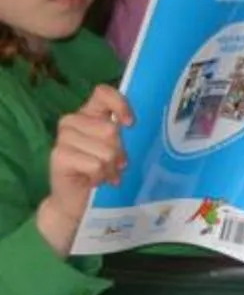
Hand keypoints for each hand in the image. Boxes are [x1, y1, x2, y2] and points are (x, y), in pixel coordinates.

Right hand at [35, 86, 129, 254]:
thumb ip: (121, 133)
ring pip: (106, 149)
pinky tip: (94, 181)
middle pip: (111, 129)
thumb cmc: (100, 171)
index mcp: (88, 113)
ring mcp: (62, 138)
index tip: (130, 124)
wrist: (75, 200)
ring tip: (105, 174)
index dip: (120, 105)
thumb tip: (134, 124)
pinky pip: (96, 164)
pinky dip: (100, 176)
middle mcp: (71, 121)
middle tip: (114, 164)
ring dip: (111, 167)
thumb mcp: (115, 148)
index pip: (102, 93)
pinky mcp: (59, 156)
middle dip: (118, 152)